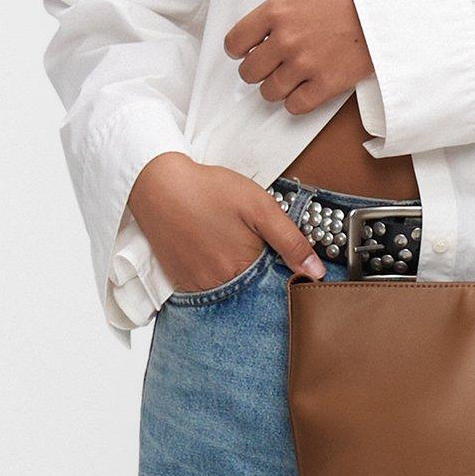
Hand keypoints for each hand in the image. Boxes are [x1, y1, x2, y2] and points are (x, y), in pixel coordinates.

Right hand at [127, 153, 326, 295]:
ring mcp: (196, 286)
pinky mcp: (180, 280)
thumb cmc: (209, 190)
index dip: (280, 269)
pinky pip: (204, 289)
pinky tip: (209, 249)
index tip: (275, 253)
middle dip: (256, 271)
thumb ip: (291, 241)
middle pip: (251, 290)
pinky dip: (212, 274)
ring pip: (228, 290)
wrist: (158, 184)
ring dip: (234, 274)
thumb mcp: (260, 207)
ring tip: (225, 241)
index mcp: (244, 269)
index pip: (274, 285)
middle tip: (242, 237)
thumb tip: (316, 272)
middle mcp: (219, 285)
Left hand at [222, 0, 371, 114]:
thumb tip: (275, 25)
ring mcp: (304, 64)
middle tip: (269, 68)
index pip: (236, 41)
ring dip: (277, 88)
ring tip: (290, 80)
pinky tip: (305, 92)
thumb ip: (287, 8)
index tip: (244, 53)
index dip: (239, 50)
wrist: (388, 8)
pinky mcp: (325, 84)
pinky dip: (297, 103)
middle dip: (257, 71)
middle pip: (249, 72)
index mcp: (277, 11)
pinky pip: (295, 106)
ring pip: (270, 92)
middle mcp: (285, 39)